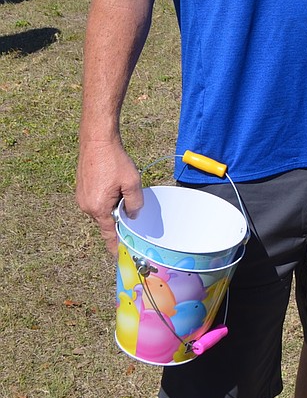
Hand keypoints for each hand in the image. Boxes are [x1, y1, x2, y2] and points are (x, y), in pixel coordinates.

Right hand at [76, 138, 142, 255]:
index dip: (115, 245)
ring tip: (120, 187)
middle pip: (106, 220)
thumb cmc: (114, 160)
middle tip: (129, 205)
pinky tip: (112, 183)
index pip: (109, 234)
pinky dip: (105, 197)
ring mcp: (81, 197)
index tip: (119, 256)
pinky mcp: (81, 189)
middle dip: (118, 217)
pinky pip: (95, 200)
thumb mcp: (132, 182)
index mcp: (98, 208)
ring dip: (112, 204)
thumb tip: (133, 216)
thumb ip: (135, 203)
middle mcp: (86, 206)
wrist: (97, 140)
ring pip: (101, 210)